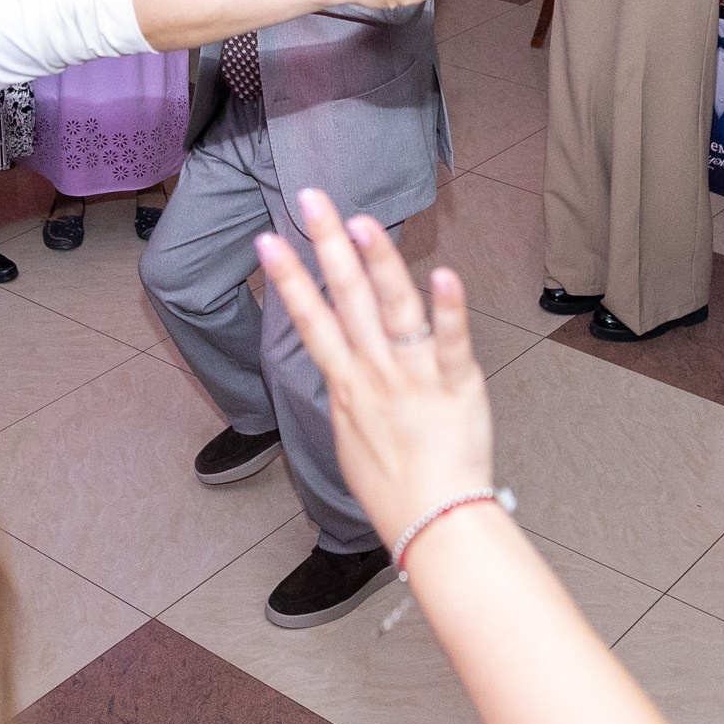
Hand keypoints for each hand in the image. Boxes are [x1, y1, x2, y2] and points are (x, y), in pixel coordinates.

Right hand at [254, 190, 492, 548]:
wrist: (433, 524)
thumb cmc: (392, 486)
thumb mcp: (351, 434)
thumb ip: (348, 390)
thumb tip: (340, 364)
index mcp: (347, 384)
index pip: (310, 320)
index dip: (288, 278)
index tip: (268, 239)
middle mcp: (375, 372)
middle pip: (345, 298)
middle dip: (326, 244)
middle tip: (310, 199)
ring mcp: (413, 376)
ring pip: (393, 309)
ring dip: (377, 262)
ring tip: (362, 222)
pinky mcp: (455, 385)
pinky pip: (449, 342)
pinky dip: (448, 309)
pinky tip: (444, 274)